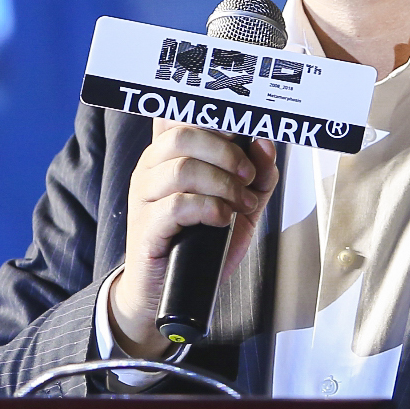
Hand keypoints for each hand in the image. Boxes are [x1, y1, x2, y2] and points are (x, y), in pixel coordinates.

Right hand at [109, 122, 279, 358]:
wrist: (168, 292)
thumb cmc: (201, 241)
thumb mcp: (240, 204)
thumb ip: (256, 174)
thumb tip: (265, 142)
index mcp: (169, 154)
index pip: (184, 116)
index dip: (215, 118)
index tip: (244, 132)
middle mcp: (151, 169)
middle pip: (184, 135)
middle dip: (226, 153)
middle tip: (247, 177)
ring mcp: (144, 198)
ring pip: (182, 169)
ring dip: (223, 185)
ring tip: (240, 204)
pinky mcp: (146, 228)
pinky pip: (177, 205)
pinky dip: (209, 209)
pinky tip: (222, 219)